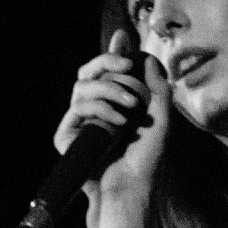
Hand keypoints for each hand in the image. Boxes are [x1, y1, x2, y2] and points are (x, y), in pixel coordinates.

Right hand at [52, 29, 170, 227]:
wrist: (132, 188)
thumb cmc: (146, 159)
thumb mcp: (160, 120)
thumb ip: (157, 89)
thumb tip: (148, 59)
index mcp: (114, 105)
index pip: (108, 73)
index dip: (113, 54)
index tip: (123, 38)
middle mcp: (94, 110)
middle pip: (89, 71)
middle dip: (108, 62)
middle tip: (127, 66)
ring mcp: (78, 122)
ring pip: (83, 85)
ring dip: (110, 90)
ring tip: (131, 107)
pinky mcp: (66, 135)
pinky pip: (78, 107)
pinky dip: (101, 110)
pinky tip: (118, 124)